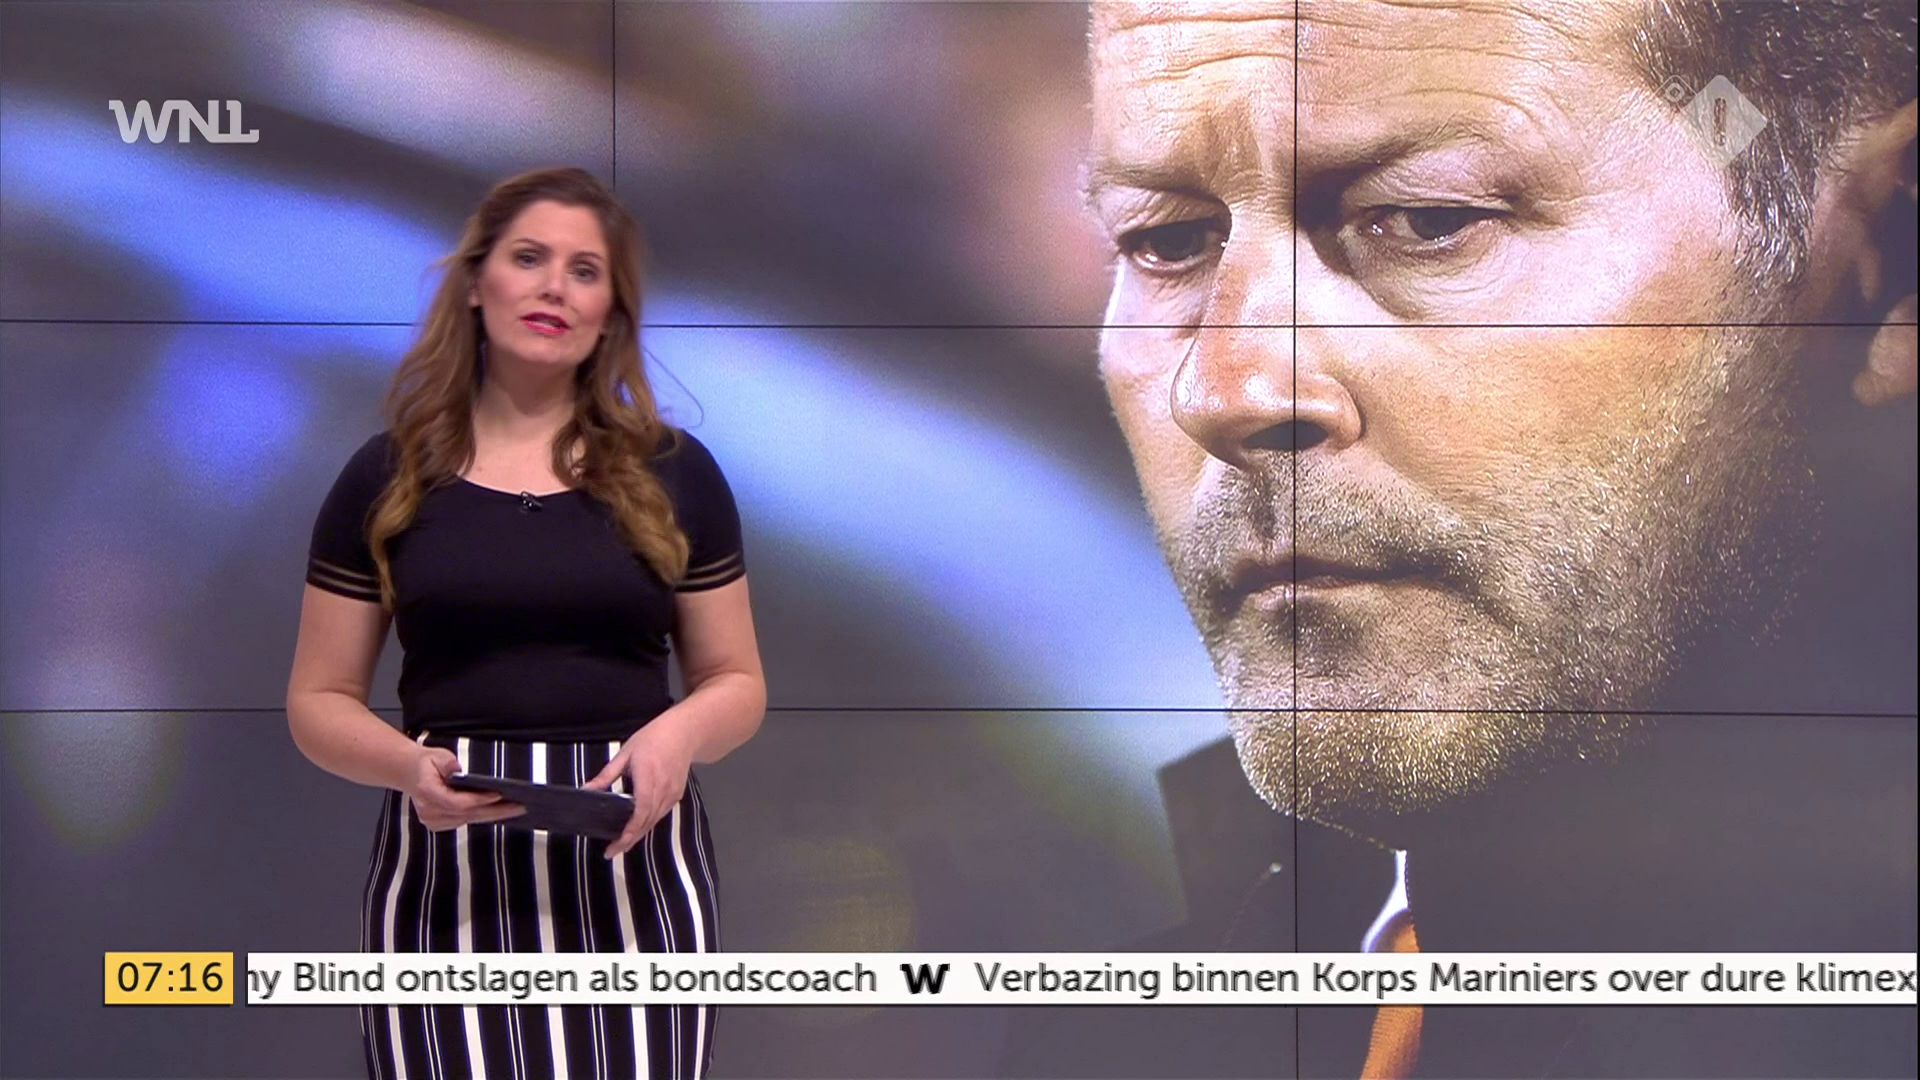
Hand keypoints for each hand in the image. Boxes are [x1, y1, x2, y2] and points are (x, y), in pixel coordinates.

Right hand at [402, 746, 525, 831]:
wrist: (411, 773)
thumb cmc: (426, 763)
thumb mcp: (437, 755)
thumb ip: (447, 763)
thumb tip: (458, 771)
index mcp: (427, 791)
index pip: (458, 802)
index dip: (480, 800)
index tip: (499, 794)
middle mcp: (428, 810)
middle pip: (467, 814)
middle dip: (495, 811)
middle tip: (518, 807)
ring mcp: (432, 820)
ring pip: (467, 820)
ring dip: (491, 816)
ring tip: (513, 809)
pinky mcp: (438, 825)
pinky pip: (463, 823)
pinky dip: (480, 817)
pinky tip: (496, 812)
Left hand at [585, 723, 694, 858]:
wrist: (685, 733)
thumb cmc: (654, 738)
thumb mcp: (625, 753)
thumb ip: (606, 775)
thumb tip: (587, 790)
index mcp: (648, 776)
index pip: (641, 810)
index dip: (630, 829)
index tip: (616, 843)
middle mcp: (662, 789)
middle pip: (647, 821)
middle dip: (629, 839)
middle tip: (611, 851)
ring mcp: (672, 794)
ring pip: (654, 821)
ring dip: (638, 835)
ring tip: (621, 845)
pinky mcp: (676, 796)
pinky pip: (660, 815)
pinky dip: (648, 824)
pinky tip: (636, 829)